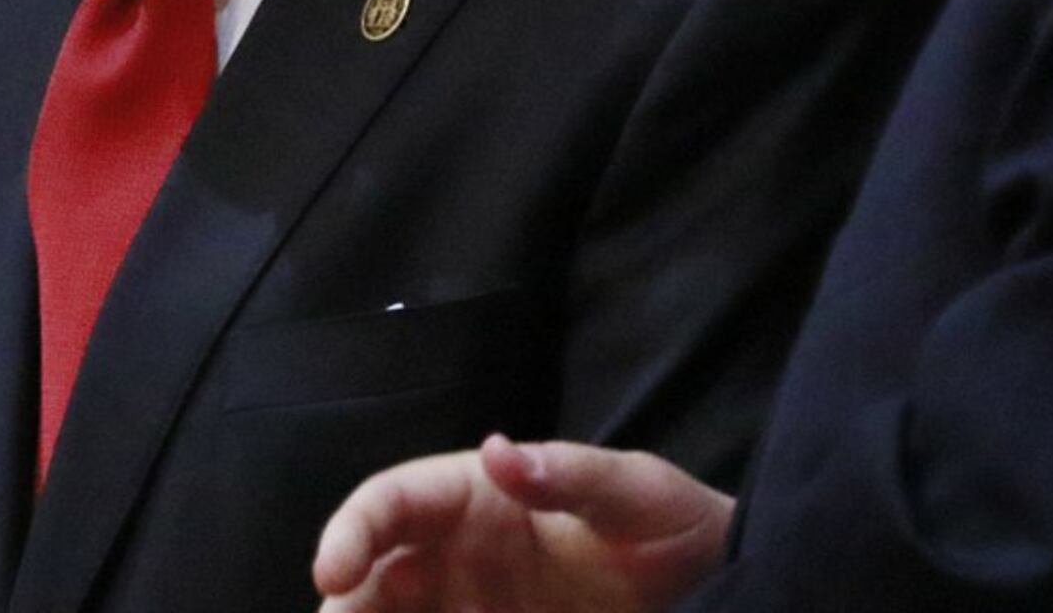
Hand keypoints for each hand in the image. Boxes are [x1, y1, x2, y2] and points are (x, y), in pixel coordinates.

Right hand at [312, 434, 734, 612]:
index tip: (332, 570)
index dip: (352, 530)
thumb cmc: (675, 527)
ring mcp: (466, 609)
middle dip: (341, 609)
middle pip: (369, 579)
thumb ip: (570, 474)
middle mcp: (454, 555)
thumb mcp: (637, 492)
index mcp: (473, 496)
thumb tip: (496, 454)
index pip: (391, 501)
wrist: (720, 590)